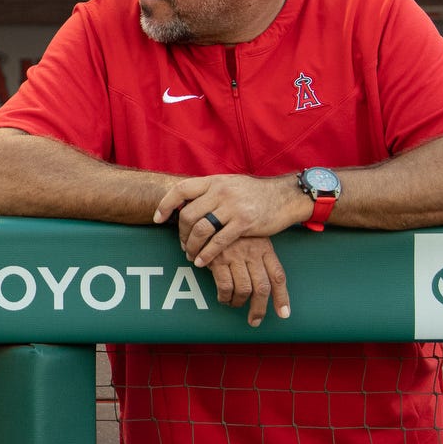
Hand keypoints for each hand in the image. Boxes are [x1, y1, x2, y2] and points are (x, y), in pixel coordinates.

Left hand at [153, 173, 303, 267]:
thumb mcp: (229, 184)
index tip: (157, 219)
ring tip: (190, 255)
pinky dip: (207, 254)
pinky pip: (218, 242)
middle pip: (188, 214)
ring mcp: (233, 207)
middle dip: (180, 233)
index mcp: (214, 181)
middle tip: (181, 245)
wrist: (285, 196)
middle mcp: (221, 192)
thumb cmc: (254, 193)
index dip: (165, 204)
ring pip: (201, 229)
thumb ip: (209, 191)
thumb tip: (183, 202)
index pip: (181, 189)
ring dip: (191, 246)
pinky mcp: (244, 223)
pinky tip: (202, 262)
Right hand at [199, 235, 290, 325]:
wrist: (212, 215)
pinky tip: (222, 297)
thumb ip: (260, 256)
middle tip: (255, 320)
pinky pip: (225, 286)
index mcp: (265, 248)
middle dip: (259, 308)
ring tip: (234, 304)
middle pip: (262, 287)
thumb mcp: (253, 237)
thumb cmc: (233, 229)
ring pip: (244, 289)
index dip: (282, 297)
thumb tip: (266, 282)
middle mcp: (252, 253)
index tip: (283, 314)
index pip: (278, 276)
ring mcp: (235, 256)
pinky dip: (224, 296)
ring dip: (239, 302)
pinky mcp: (218, 259)